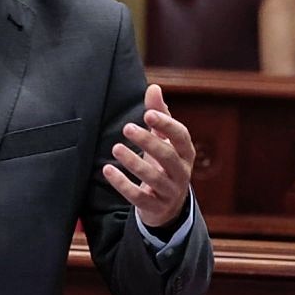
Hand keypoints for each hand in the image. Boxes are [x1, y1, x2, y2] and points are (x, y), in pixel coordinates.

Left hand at [102, 83, 194, 228]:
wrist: (168, 206)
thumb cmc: (164, 165)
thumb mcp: (164, 141)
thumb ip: (160, 115)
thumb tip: (154, 87)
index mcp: (186, 153)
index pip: (181, 136)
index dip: (167, 125)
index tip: (148, 113)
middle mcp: (182, 172)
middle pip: (168, 156)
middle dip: (148, 142)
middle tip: (127, 128)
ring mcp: (170, 192)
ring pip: (153, 177)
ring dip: (133, 162)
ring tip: (116, 148)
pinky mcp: (155, 207)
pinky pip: (138, 196)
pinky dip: (122, 184)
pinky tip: (108, 170)